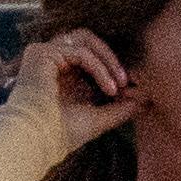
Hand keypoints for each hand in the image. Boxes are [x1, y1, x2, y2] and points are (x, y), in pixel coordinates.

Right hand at [21, 27, 136, 126]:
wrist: (36, 141)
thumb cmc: (61, 134)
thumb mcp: (99, 118)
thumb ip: (120, 108)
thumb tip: (144, 99)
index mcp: (62, 72)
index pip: (91, 53)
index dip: (113, 65)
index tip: (132, 87)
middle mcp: (52, 59)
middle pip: (88, 39)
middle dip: (112, 58)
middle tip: (127, 81)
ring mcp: (45, 53)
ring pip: (85, 39)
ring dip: (108, 60)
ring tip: (119, 84)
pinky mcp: (41, 52)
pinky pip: (80, 52)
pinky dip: (100, 68)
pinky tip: (109, 88)